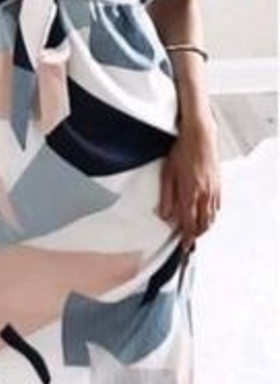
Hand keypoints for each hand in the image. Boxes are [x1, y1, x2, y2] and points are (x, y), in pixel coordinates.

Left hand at [158, 116, 219, 249]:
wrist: (200, 136)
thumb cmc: (182, 151)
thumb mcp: (167, 173)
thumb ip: (166, 197)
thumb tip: (164, 215)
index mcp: (190, 192)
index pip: (188, 223)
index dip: (186, 238)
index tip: (184, 247)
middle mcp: (204, 194)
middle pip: (202, 224)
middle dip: (196, 235)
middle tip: (189, 242)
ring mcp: (213, 189)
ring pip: (211, 217)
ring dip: (204, 227)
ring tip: (196, 232)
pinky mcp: (218, 184)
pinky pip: (217, 206)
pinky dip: (211, 216)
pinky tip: (206, 216)